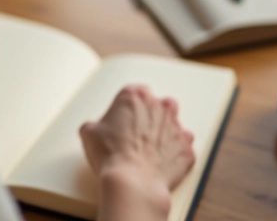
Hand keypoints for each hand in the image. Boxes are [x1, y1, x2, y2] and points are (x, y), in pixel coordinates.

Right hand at [79, 85, 195, 220]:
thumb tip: (95, 129)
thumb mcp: (89, 133)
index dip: (125, 109)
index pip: (133, 94)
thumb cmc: (111, 155)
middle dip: (148, 119)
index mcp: (135, 96)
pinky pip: (182, 149)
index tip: (121, 120)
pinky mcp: (187, 149)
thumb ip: (95, 124)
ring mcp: (177, 127)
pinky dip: (173, 155)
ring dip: (163, 135)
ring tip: (147, 152)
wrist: (132, 183)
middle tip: (134, 136)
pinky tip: (159, 164)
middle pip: (156, 106)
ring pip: (172, 126)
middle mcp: (160, 106)